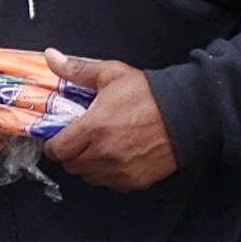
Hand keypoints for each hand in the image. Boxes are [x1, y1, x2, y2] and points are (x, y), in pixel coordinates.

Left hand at [41, 49, 178, 190]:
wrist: (188, 112)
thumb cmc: (150, 94)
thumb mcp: (111, 74)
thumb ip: (77, 70)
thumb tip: (51, 57)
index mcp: (94, 127)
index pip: (57, 150)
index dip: (54, 144)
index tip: (59, 137)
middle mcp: (104, 153)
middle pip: (70, 165)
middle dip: (70, 153)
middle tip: (79, 139)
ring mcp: (120, 170)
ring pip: (88, 177)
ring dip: (87, 165)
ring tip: (97, 147)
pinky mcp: (135, 180)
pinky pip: (109, 184)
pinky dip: (106, 174)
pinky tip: (114, 157)